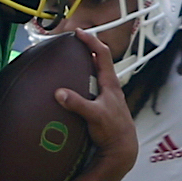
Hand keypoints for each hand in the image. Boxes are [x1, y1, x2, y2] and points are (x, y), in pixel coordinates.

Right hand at [58, 24, 138, 179]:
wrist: (122, 148)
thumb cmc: (113, 130)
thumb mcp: (94, 115)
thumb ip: (77, 104)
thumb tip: (59, 93)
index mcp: (110, 83)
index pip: (103, 54)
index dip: (91, 41)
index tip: (79, 33)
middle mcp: (110, 87)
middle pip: (100, 61)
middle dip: (88, 50)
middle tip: (74, 44)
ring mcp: (108, 96)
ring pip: (97, 74)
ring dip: (86, 66)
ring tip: (72, 62)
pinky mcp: (103, 105)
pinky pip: (93, 88)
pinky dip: (84, 82)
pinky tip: (74, 88)